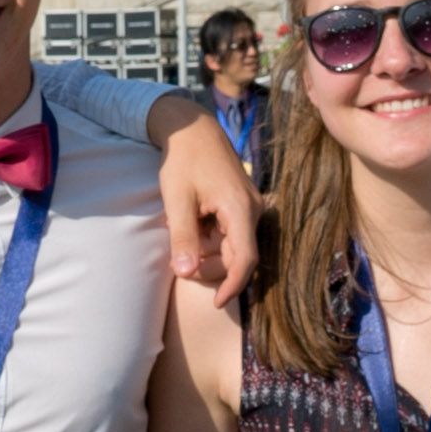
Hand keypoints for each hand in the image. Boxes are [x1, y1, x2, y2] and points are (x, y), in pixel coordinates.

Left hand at [140, 93, 258, 304]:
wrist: (191, 128)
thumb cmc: (183, 160)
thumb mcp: (177, 200)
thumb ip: (183, 238)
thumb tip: (185, 274)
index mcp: (240, 209)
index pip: (245, 259)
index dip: (233, 286)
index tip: (217, 304)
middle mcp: (253, 209)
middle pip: (239, 257)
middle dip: (211, 267)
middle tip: (180, 261)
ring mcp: (250, 206)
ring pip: (234, 247)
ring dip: (209, 252)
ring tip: (182, 236)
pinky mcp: (242, 204)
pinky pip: (231, 234)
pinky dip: (211, 239)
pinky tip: (192, 226)